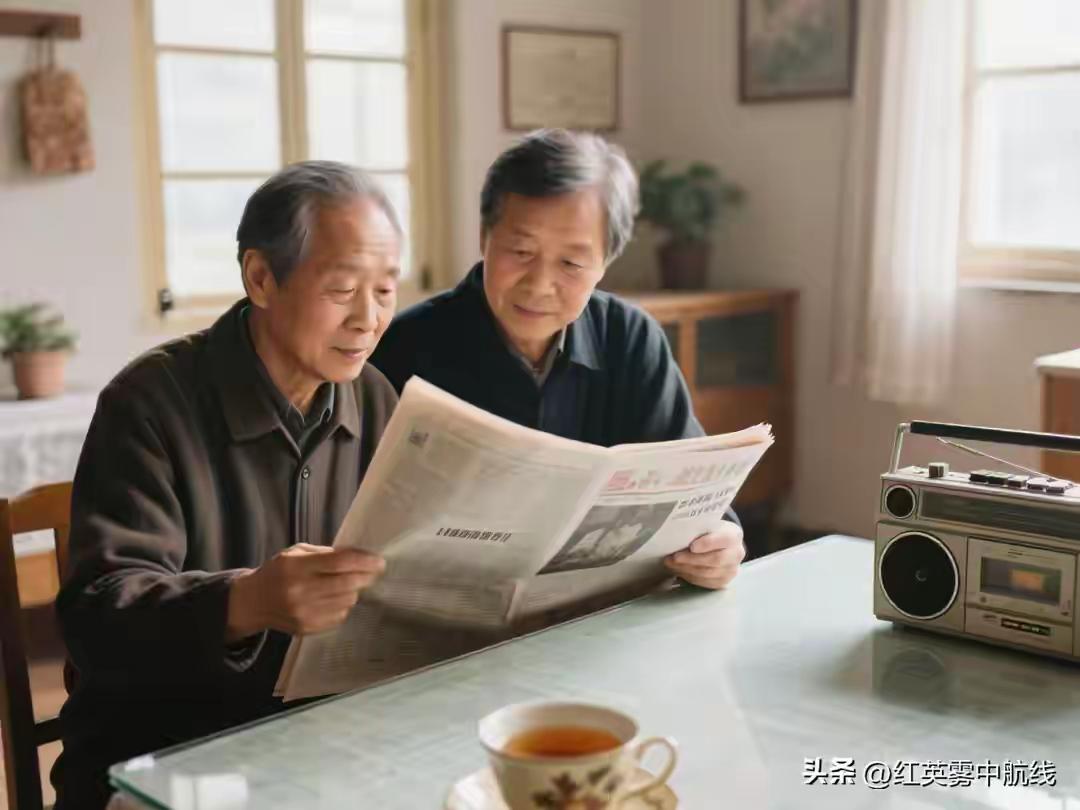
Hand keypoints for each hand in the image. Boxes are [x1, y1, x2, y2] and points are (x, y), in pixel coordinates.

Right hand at [226, 544, 384, 639]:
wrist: (254, 602)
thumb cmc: (279, 571)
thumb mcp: (297, 553)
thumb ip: (327, 553)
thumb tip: (361, 555)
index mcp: (296, 566)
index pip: (339, 563)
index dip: (364, 561)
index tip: (379, 561)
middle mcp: (300, 591)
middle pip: (347, 584)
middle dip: (366, 577)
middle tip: (374, 571)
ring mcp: (304, 613)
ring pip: (347, 601)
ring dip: (353, 591)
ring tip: (347, 584)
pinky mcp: (307, 628)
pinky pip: (339, 616)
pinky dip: (343, 606)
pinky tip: (334, 599)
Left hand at [664, 522, 744, 589]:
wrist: (723, 546)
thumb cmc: (712, 533)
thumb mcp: (708, 525)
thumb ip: (699, 528)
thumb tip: (679, 533)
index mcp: (734, 536)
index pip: (724, 540)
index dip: (708, 544)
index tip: (692, 546)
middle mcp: (736, 555)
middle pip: (715, 560)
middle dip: (691, 559)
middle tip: (674, 557)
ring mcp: (731, 571)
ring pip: (708, 573)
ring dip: (686, 569)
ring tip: (671, 563)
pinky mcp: (723, 582)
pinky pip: (704, 582)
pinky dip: (689, 576)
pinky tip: (678, 570)